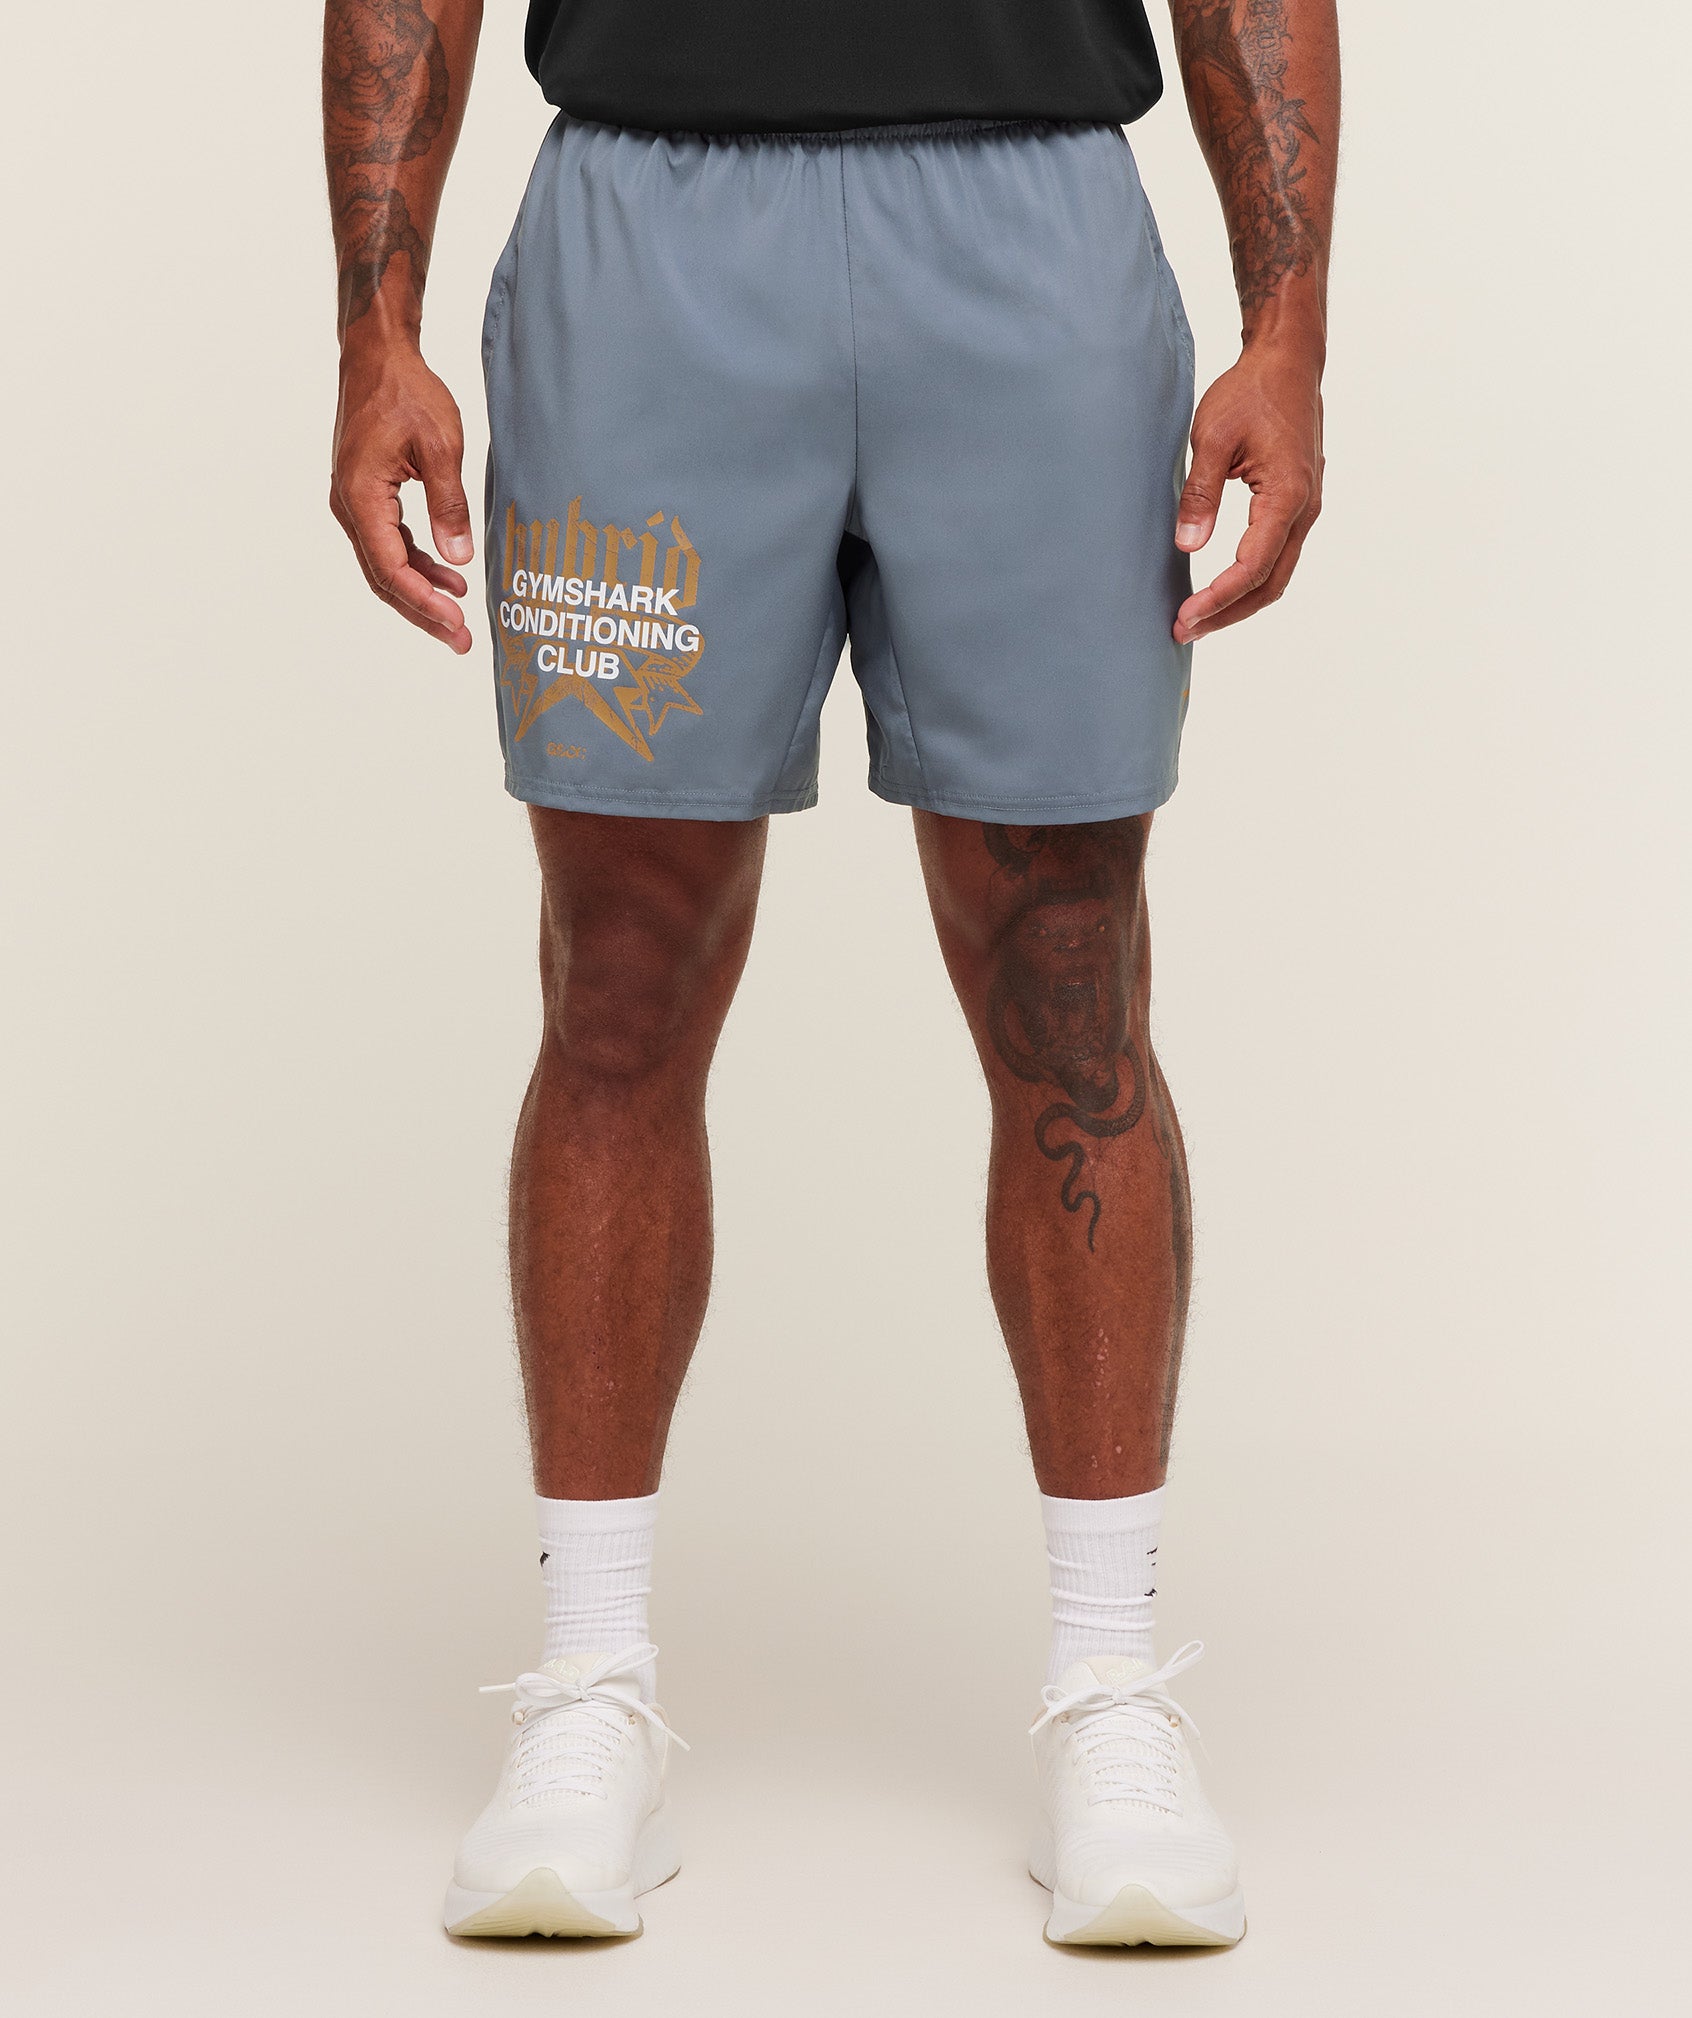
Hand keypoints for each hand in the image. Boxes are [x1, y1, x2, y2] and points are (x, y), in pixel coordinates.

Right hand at [330, 338, 473, 652]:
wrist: (377, 355)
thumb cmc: (405, 391)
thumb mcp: (442, 446)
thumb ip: (450, 505)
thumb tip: (458, 559)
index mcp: (361, 496)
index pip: (391, 568)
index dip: (424, 601)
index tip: (457, 623)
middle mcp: (349, 506)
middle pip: (384, 577)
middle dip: (423, 612)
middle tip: (460, 641)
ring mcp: (355, 502)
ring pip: (386, 564)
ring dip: (421, 591)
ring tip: (459, 615)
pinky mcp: (366, 496)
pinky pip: (389, 543)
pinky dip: (417, 564)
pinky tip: (448, 575)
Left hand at [1173, 340, 1323, 645]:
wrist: (1289, 362)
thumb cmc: (1252, 391)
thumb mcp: (1213, 437)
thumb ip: (1200, 494)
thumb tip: (1187, 545)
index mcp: (1288, 493)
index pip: (1252, 565)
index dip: (1218, 598)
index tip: (1184, 616)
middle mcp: (1305, 508)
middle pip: (1269, 583)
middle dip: (1227, 613)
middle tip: (1184, 631)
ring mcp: (1305, 508)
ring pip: (1276, 575)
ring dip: (1238, 602)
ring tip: (1198, 620)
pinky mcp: (1297, 505)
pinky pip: (1277, 556)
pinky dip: (1249, 581)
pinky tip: (1220, 590)